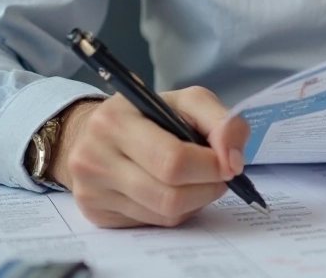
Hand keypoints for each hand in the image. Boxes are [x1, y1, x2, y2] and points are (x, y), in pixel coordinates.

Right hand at [50, 86, 249, 227]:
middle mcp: (94, 159)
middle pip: (170, 196)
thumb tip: (234, 161)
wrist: (94, 131)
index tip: (228, 162)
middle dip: (208, 188)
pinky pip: (153, 224)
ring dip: (196, 201)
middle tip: (219, 176)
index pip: (173, 160)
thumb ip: (221, 121)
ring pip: (165, 215)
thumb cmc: (148, 114)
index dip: (211, 166)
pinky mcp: (96, 215)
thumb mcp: (187, 101)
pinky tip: (173, 190)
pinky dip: (175, 211)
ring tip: (198, 180)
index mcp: (114, 122)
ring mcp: (91, 192)